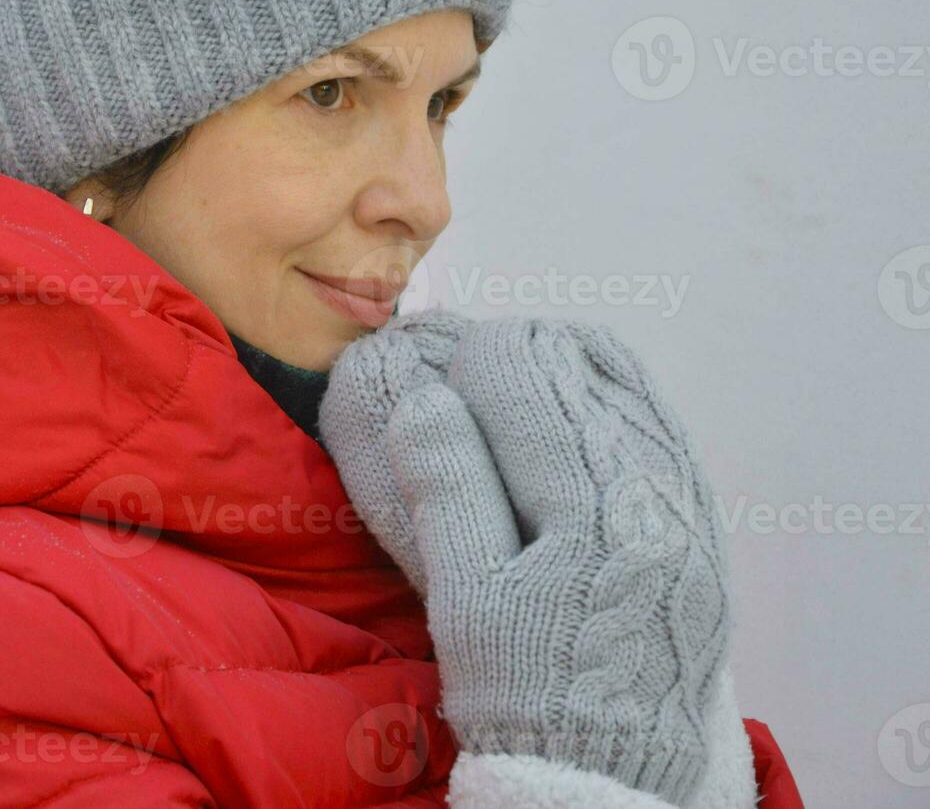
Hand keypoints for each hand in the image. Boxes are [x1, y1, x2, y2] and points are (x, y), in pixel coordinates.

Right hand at [320, 310, 731, 805]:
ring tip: (514, 395)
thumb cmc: (528, 686)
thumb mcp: (468, 598)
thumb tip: (424, 395)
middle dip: (514, 359)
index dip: (470, 364)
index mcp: (592, 500)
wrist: (616, 765)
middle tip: (468, 386)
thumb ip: (449, 488)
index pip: (527, 371)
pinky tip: (571, 419)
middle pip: (580, 359)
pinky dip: (606, 398)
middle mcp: (656, 481)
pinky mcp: (700, 514)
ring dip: (561, 370)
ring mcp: (688, 494)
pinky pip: (657, 416)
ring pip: (626, 380)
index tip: (437, 387)